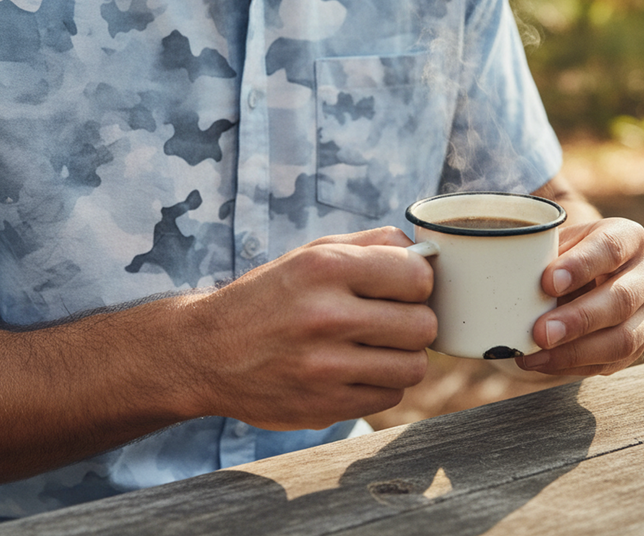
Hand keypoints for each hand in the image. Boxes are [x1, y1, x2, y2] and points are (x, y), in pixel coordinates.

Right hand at [181, 227, 436, 429]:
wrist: (208, 351)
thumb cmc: (270, 296)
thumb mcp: (311, 253)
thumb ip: (372, 245)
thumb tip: (426, 253)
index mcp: (325, 267)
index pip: (417, 276)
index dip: (418, 282)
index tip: (404, 286)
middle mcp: (325, 316)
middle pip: (423, 325)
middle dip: (415, 320)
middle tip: (392, 319)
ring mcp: (324, 367)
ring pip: (414, 367)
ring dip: (403, 356)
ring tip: (376, 345)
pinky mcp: (324, 407)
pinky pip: (389, 397)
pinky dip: (381, 383)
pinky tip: (355, 369)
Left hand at [516, 217, 643, 376]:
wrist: (585, 275)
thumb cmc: (563, 253)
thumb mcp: (555, 240)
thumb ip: (537, 251)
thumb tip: (499, 266)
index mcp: (628, 236)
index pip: (610, 248)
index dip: (580, 266)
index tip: (547, 282)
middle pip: (620, 300)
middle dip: (579, 319)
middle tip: (541, 332)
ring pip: (623, 339)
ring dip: (576, 351)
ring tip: (535, 354)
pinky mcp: (639, 345)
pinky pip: (610, 362)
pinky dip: (573, 365)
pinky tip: (541, 362)